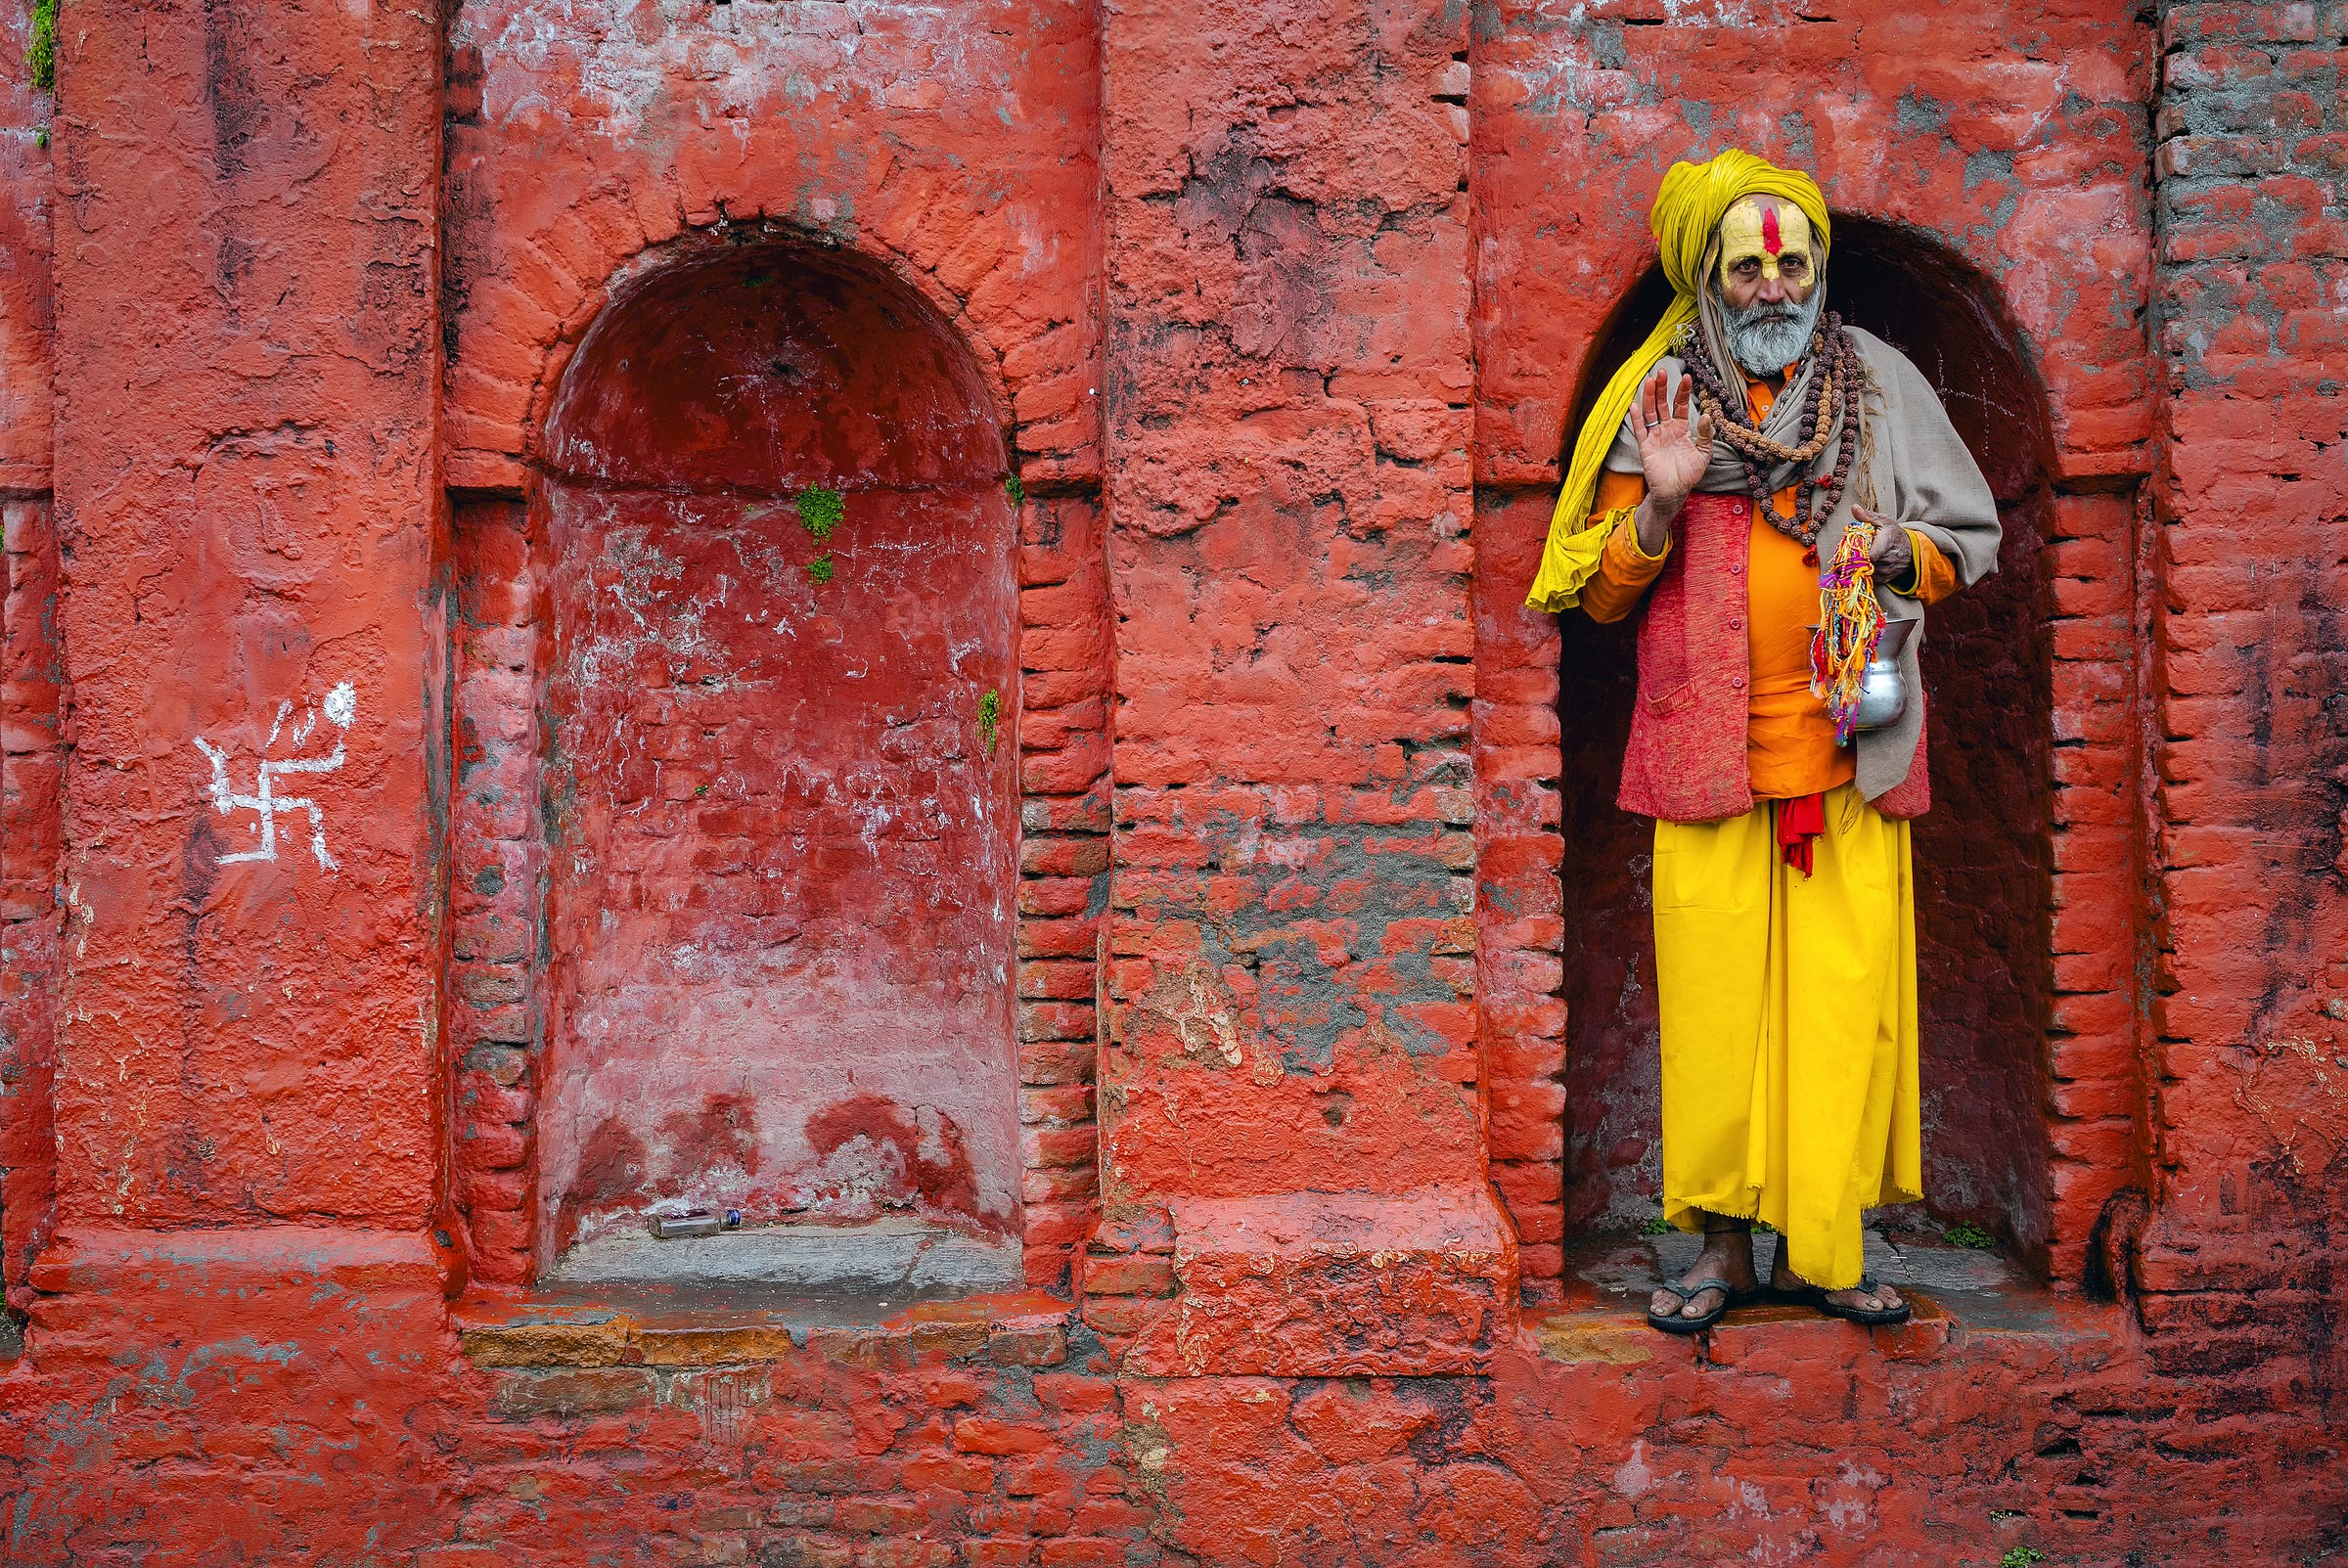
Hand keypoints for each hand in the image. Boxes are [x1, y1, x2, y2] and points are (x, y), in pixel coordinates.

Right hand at [1633, 368, 1712, 507]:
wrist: (1675, 492)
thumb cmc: (1689, 474)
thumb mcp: (1704, 453)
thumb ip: (1705, 434)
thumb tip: (1706, 415)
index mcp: (1680, 429)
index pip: (1680, 405)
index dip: (1682, 392)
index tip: (1686, 377)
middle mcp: (1666, 429)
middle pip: (1662, 404)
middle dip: (1663, 388)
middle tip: (1662, 371)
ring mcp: (1655, 437)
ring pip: (1650, 413)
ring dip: (1650, 397)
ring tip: (1650, 381)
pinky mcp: (1645, 447)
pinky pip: (1640, 430)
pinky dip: (1636, 419)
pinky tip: (1634, 405)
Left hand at [1857, 508, 1911, 578]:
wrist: (1909, 550)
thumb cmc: (1894, 534)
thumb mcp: (1884, 521)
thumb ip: (1867, 516)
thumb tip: (1854, 508)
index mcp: (1886, 543)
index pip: (1870, 555)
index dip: (1857, 553)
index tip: (1851, 548)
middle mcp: (1886, 560)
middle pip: (1862, 562)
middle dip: (1854, 555)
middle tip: (1854, 548)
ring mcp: (1884, 572)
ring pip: (1862, 570)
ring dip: (1858, 563)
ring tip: (1862, 553)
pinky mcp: (1882, 579)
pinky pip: (1866, 576)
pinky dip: (1863, 570)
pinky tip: (1866, 562)